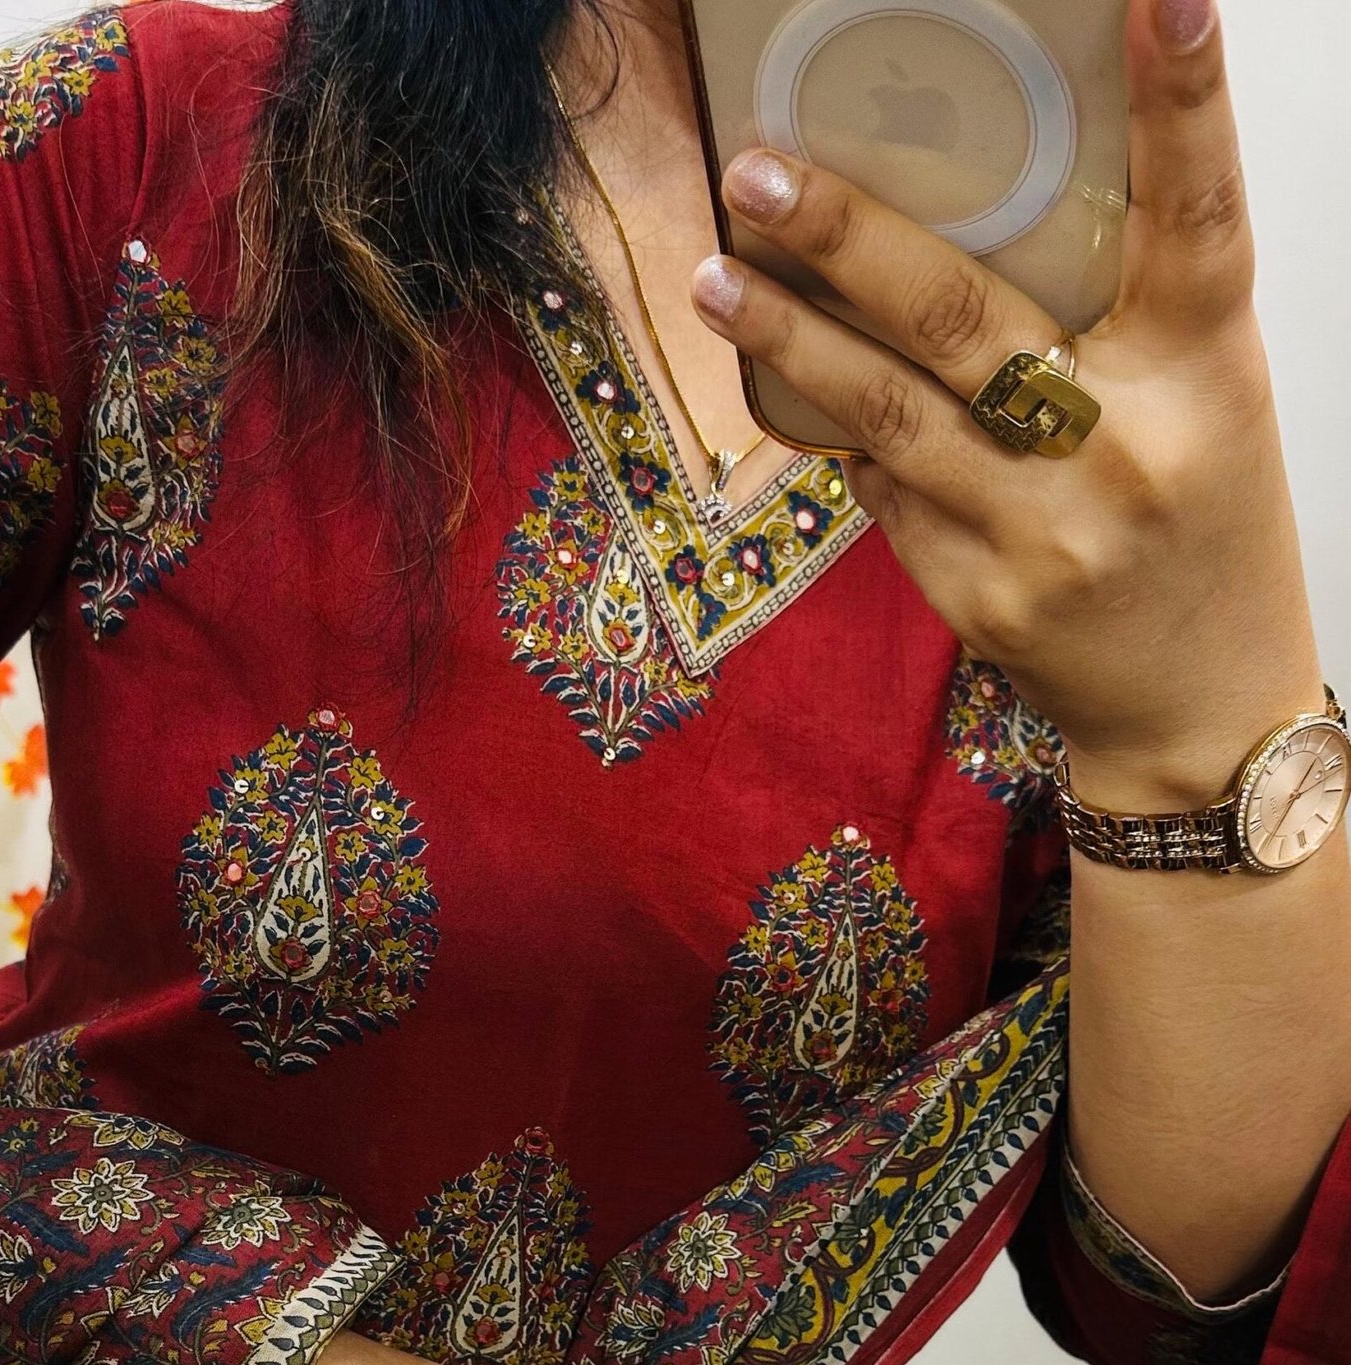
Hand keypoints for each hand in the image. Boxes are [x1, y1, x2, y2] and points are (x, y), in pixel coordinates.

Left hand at [691, 0, 1322, 808]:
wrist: (1196, 706)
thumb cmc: (1201, 524)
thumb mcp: (1203, 400)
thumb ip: (1120, 318)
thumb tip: (977, 216)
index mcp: (1206, 373)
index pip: (1198, 215)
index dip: (1182, 102)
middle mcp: (1123, 448)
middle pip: (968, 320)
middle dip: (848, 240)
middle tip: (758, 173)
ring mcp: (1042, 534)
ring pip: (889, 415)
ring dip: (789, 342)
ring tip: (714, 278)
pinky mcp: (977, 598)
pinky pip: (884, 495)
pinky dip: (842, 438)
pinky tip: (792, 393)